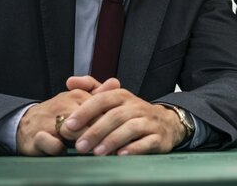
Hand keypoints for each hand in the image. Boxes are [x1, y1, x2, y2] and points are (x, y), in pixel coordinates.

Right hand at [16, 76, 118, 155]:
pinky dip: (60, 150)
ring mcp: (48, 121)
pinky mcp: (37, 137)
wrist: (26, 123)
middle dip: (100, 134)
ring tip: (89, 150)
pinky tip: (63, 151)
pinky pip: (54, 145)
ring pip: (73, 131)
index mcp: (76, 95)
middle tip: (108, 145)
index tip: (119, 133)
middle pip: (90, 120)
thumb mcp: (78, 99)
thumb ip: (98, 93)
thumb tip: (116, 82)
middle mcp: (63, 105)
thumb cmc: (59, 112)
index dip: (111, 123)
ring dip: (83, 142)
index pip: (101, 108)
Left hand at [58, 88, 185, 155]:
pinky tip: (121, 154)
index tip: (70, 125)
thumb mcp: (114, 98)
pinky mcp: (158, 137)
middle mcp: (136, 106)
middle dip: (95, 131)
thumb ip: (91, 89)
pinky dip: (134, 148)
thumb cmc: (132, 112)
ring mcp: (148, 121)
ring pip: (130, 128)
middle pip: (115, 116)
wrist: (166, 123)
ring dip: (112, 140)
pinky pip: (146, 142)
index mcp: (122, 96)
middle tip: (80, 146)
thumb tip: (70, 81)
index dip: (85, 112)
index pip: (102, 100)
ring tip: (97, 152)